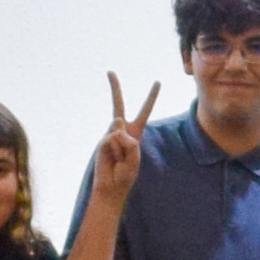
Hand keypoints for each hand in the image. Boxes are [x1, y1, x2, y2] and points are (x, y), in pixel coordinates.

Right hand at [90, 71, 161, 201]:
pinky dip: (115, 150)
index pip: (144, 112)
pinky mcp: (101, 141)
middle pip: (119, 105)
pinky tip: (112, 160)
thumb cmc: (125, 174)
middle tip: (110, 72)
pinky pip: (111, 139)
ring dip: (123, 148)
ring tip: (120, 161)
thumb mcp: (135, 158)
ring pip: (119, 131)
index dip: (151, 98)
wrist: (111, 187)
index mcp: (135, 133)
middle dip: (115, 88)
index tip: (158, 82)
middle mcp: (122, 131)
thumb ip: (129, 140)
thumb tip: (116, 123)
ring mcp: (110, 135)